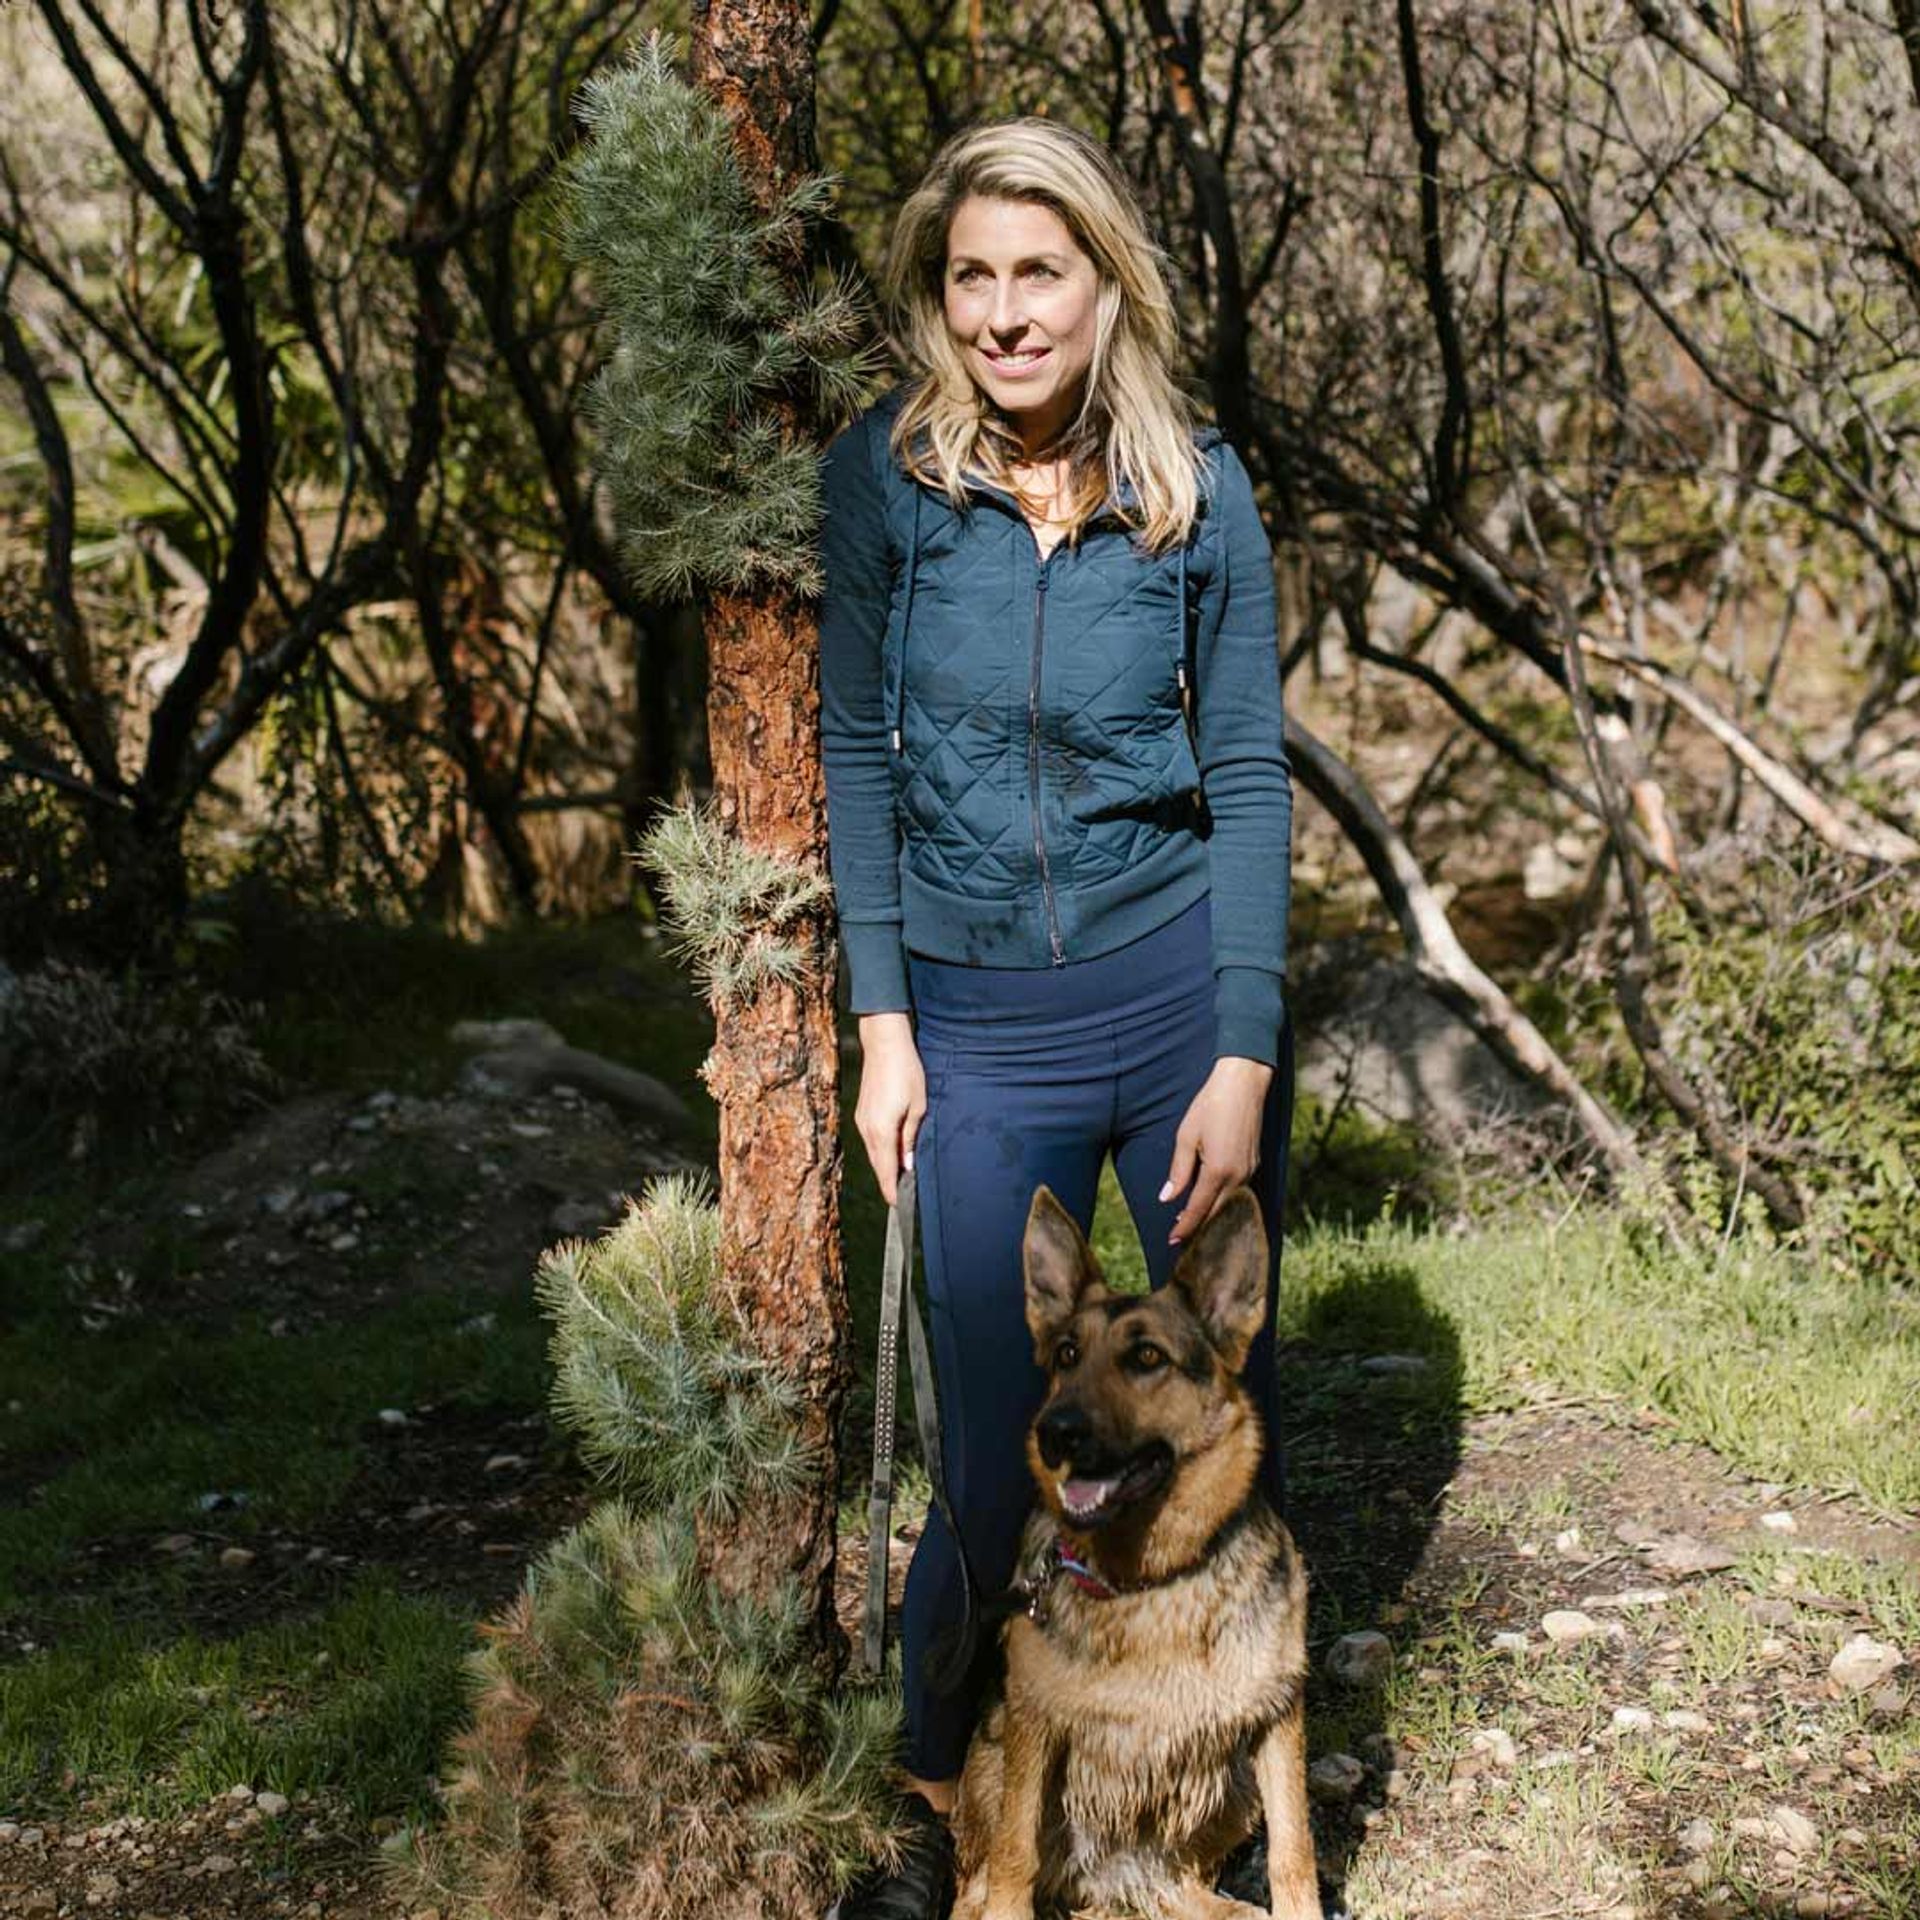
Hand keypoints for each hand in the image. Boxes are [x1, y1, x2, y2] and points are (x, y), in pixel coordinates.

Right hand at [855, 1012, 925, 1205]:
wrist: (884, 1044)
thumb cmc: (906, 1072)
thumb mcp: (918, 1106)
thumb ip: (910, 1138)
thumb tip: (907, 1164)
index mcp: (882, 1131)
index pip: (885, 1170)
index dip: (891, 1190)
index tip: (898, 1206)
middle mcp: (867, 1129)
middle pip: (877, 1165)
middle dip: (888, 1182)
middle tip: (902, 1198)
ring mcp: (861, 1120)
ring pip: (873, 1153)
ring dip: (884, 1166)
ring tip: (899, 1179)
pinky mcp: (861, 1112)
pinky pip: (870, 1140)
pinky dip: (880, 1151)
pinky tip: (892, 1153)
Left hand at [1160, 1056, 1273, 1244]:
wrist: (1243, 1083)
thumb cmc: (1210, 1105)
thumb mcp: (1186, 1137)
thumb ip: (1179, 1171)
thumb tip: (1168, 1198)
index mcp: (1218, 1171)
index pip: (1199, 1209)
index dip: (1185, 1227)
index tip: (1172, 1241)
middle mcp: (1238, 1176)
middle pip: (1217, 1212)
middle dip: (1198, 1226)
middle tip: (1179, 1237)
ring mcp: (1249, 1170)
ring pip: (1229, 1203)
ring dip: (1211, 1213)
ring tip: (1191, 1220)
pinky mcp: (1254, 1162)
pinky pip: (1238, 1190)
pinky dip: (1223, 1199)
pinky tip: (1210, 1198)